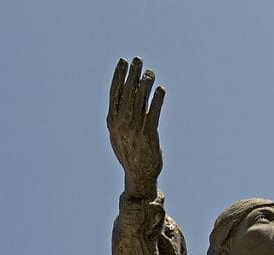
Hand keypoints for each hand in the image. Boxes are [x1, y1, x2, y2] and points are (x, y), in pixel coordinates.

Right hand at [107, 57, 164, 197]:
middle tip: (138, 59)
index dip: (119, 76)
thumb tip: (124, 95)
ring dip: (145, 85)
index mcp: (112, 122)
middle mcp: (122, 124)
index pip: (115, 93)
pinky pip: (154, 113)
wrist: (139, 176)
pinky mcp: (149, 136)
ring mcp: (135, 130)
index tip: (123, 61)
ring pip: (140, 101)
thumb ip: (120, 116)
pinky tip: (161, 89)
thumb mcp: (118, 135)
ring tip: (150, 72)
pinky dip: (157, 100)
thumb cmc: (130, 154)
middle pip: (127, 93)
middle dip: (132, 74)